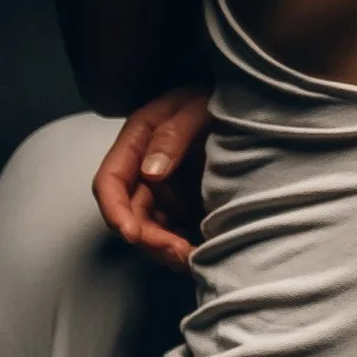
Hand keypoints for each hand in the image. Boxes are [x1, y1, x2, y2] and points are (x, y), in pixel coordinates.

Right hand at [92, 86, 211, 271]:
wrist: (247, 104)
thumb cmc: (218, 98)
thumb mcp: (197, 107)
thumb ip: (173, 135)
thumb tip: (151, 174)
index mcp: (137, 142)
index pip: (109, 182)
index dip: (115, 211)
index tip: (131, 234)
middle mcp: (144, 171)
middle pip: (131, 217)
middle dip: (150, 241)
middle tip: (180, 253)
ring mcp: (165, 192)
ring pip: (152, 232)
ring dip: (167, 251)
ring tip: (194, 258)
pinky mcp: (186, 206)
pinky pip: (176, 235)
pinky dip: (185, 248)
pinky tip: (204, 254)